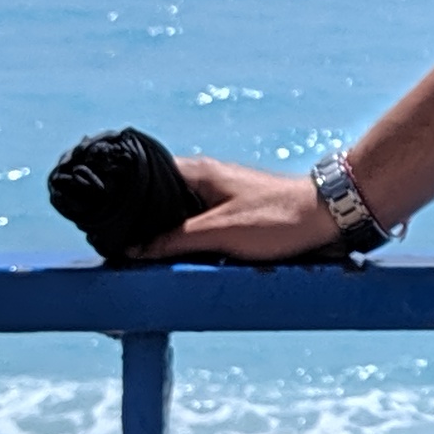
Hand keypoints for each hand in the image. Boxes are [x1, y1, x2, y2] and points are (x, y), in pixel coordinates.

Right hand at [135, 153, 343, 264]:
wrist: (329, 217)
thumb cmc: (279, 218)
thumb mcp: (219, 233)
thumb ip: (173, 241)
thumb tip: (130, 249)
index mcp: (196, 172)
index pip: (143, 175)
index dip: (123, 197)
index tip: (105, 220)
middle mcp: (204, 180)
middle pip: (157, 201)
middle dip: (140, 224)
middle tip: (119, 249)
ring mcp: (218, 198)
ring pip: (178, 218)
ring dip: (165, 238)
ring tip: (143, 259)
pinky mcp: (233, 216)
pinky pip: (198, 229)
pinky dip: (186, 244)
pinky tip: (178, 261)